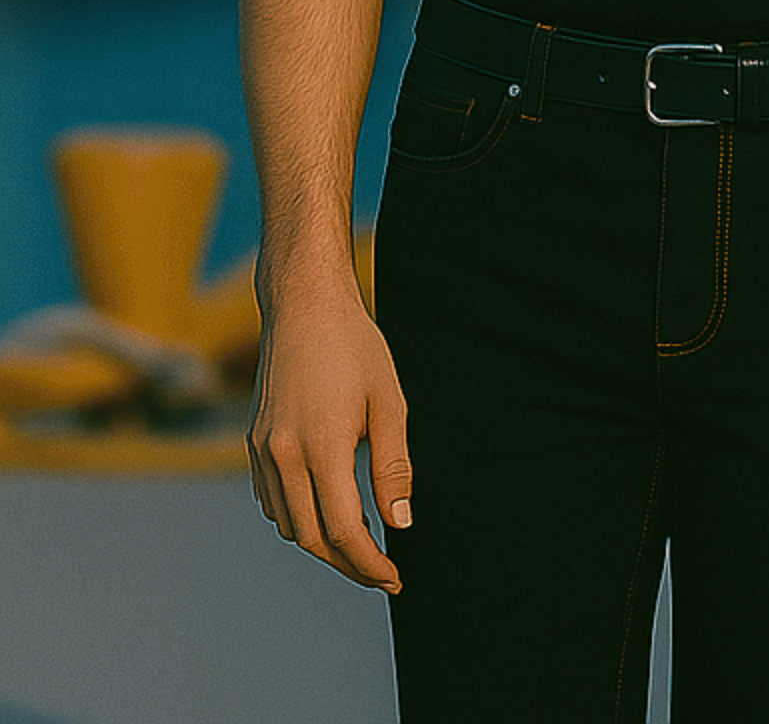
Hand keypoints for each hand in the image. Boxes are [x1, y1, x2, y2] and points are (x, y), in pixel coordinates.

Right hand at [247, 283, 410, 591]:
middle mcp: (283, 456)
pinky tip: (326, 508)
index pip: (345, 530)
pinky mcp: (254, 443)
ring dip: (322, 542)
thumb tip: (399, 523)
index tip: (395, 577)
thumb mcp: (389, 401)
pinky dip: (298, 517)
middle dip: (348, 563)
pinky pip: (273, 501)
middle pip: (312, 538)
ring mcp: (262, 451)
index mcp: (322, 447)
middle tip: (381, 571)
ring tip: (361, 542)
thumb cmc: (356, 348)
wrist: (304, 306)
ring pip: (289, 524)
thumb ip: (393, 466)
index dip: (370, 563)